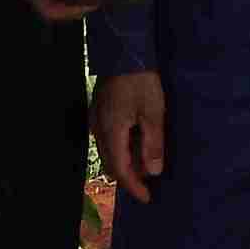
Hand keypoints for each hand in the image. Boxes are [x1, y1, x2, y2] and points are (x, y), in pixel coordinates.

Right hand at [92, 71, 165, 203]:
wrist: (125, 50)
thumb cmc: (141, 81)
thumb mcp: (153, 112)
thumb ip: (153, 143)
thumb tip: (153, 172)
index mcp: (111, 133)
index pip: (120, 170)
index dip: (134, 187)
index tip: (148, 198)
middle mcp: (99, 129)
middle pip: (111, 163)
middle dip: (129, 177)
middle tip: (148, 184)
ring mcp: (96, 118)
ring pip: (109, 150)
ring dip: (125, 161)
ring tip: (145, 164)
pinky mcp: (99, 109)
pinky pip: (108, 138)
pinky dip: (121, 147)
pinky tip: (135, 142)